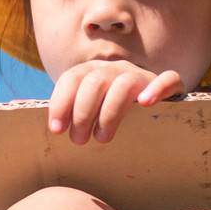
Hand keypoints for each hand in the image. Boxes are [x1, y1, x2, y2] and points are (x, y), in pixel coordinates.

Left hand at [48, 60, 183, 144]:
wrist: (154, 104)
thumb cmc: (113, 115)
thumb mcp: (91, 110)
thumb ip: (71, 112)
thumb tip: (43, 122)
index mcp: (93, 72)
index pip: (72, 78)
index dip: (61, 102)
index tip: (57, 129)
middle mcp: (115, 69)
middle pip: (95, 82)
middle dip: (83, 113)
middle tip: (79, 140)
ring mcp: (141, 75)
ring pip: (124, 85)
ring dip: (109, 112)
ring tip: (103, 138)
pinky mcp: (167, 84)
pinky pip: (167, 79)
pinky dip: (157, 89)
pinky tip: (146, 103)